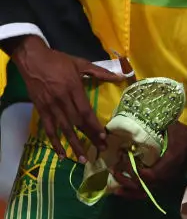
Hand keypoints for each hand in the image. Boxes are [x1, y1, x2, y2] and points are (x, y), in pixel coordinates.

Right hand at [6, 35, 125, 161]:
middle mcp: (62, 100)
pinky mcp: (41, 110)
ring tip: (83, 159)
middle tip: (101, 150)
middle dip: (89, 137)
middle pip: (77, 123)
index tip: (104, 136)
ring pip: (63, 129)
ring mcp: (50, 106)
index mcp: (73, 88)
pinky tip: (61, 154)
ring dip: (73, 145)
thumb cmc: (59, 61)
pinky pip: (48, 129)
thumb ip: (100, 72)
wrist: (33, 60)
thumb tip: (120, 76)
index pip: (85, 111)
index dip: (94, 125)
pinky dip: (54, 142)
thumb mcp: (81, 63)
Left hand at [112, 121, 186, 197]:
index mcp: (167, 164)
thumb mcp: (172, 128)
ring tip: (114, 189)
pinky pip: (147, 192)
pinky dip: (135, 193)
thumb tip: (136, 127)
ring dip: (128, 191)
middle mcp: (165, 177)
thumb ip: (156, 129)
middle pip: (141, 186)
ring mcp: (164, 182)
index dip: (132, 169)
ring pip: (143, 193)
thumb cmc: (184, 135)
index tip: (122, 157)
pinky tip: (125, 191)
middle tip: (113, 170)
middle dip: (125, 179)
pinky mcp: (163, 183)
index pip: (145, 174)